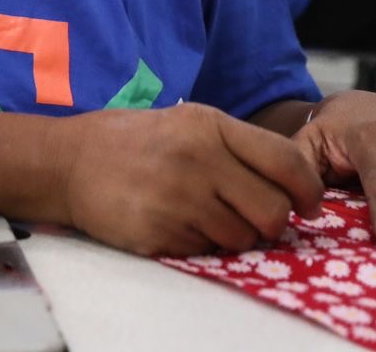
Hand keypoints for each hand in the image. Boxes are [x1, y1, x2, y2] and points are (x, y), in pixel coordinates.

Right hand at [61, 104, 323, 256]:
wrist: (67, 162)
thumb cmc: (133, 141)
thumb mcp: (186, 123)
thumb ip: (236, 146)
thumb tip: (291, 186)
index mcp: (208, 126)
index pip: (286, 162)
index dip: (309, 190)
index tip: (308, 203)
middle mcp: (197, 161)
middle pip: (273, 211)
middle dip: (271, 222)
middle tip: (254, 216)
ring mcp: (177, 200)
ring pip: (242, 238)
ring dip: (234, 235)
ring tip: (205, 215)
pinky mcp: (159, 233)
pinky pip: (206, 251)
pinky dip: (200, 243)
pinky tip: (176, 222)